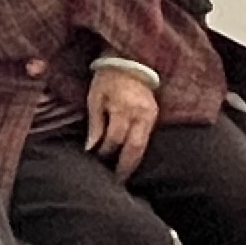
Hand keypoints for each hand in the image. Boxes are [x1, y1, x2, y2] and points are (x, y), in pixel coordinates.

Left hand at [83, 62, 159, 178]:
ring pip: (143, 147)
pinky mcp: (155, 116)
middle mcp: (140, 115)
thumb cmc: (108, 79)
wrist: (130, 62)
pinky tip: (131, 160)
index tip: (95, 157)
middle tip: (115, 182)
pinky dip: (138, 151)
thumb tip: (91, 148)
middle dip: (124, 167)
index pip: (115, 138)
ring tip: (123, 176)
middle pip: (134, 148)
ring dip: (133, 163)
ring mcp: (150, 116)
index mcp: (123, 108)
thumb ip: (95, 124)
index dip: (105, 151)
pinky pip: (147, 139)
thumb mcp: (95, 97)